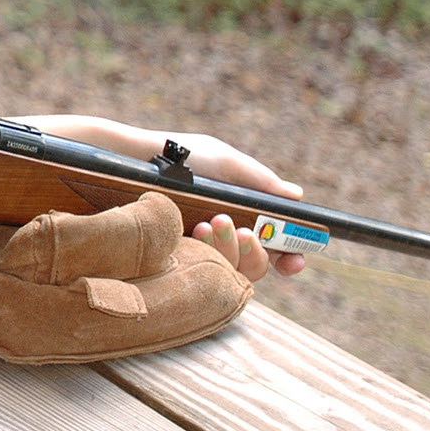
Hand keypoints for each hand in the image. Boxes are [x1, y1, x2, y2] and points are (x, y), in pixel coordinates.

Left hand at [165, 132, 307, 278]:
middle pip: (256, 267)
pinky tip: (195, 231)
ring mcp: (196, 251)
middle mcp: (221, 240)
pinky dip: (203, 253)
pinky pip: (197, 273)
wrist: (133, 158)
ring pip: (230, 273)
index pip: (273, 250)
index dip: (288, 260)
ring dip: (228, 251)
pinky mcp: (173, 258)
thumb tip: (296, 196)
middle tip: (243, 231)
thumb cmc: (180, 157)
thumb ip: (259, 181)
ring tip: (212, 223)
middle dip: (256, 253)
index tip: (293, 262)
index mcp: (241, 218)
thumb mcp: (224, 162)